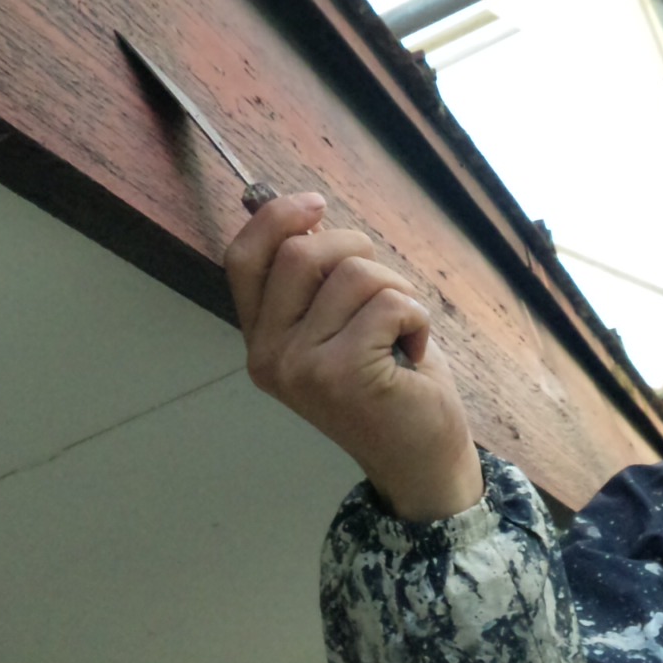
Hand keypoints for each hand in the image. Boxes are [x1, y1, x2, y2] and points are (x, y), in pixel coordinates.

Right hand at [224, 192, 480, 521]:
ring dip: (395, 287)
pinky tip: (414, 349)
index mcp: (261, 338)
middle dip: (356, 248)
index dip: (274, 218)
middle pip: (300, 252)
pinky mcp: (342, 374)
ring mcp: (301, 367)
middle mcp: (269, 355)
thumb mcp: (341, 323)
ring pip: (353, 273)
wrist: (420, 458)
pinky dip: (416, 315)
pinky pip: (389, 301)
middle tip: (385, 287)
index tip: (316, 204)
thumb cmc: (389, 381)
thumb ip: (317, 278)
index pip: (242, 259)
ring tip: (402, 328)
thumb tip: (305, 213)